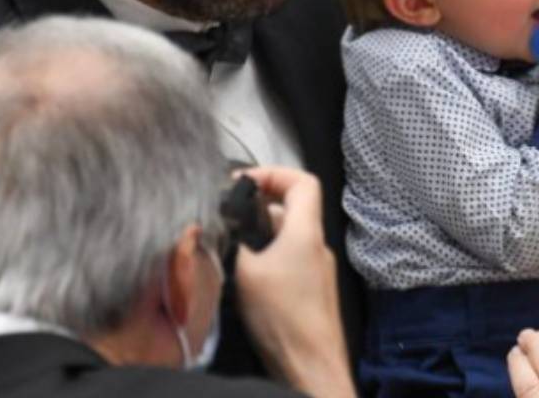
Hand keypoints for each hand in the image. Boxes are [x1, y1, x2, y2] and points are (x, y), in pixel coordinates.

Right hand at [234, 167, 354, 397]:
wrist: (311, 364)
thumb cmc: (283, 317)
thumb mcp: (247, 273)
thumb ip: (234, 241)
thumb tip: (222, 224)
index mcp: (306, 231)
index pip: (303, 182)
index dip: (274, 173)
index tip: (243, 182)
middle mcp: (316, 245)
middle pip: (292, 208)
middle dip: (259, 206)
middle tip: (228, 216)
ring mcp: (316, 269)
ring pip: (287, 236)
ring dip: (260, 235)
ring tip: (229, 246)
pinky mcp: (310, 290)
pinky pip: (288, 260)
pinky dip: (266, 258)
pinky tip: (242, 276)